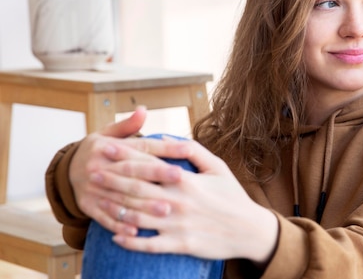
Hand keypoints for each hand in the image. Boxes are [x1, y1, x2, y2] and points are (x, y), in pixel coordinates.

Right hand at [69, 107, 192, 235]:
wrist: (66, 172)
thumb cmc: (98, 150)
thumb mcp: (108, 133)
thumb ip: (128, 125)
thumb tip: (143, 109)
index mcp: (108, 146)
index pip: (141, 147)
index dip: (165, 148)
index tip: (187, 149)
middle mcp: (100, 167)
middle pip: (133, 171)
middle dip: (158, 175)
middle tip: (181, 179)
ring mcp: (93, 188)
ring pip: (122, 197)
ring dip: (143, 205)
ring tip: (166, 210)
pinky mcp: (88, 206)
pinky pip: (105, 217)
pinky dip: (121, 224)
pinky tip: (137, 231)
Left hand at [93, 139, 278, 263]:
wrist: (250, 230)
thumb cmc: (233, 195)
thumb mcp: (218, 166)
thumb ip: (191, 150)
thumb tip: (163, 139)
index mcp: (186, 180)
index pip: (147, 165)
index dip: (123, 156)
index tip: (104, 148)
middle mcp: (178, 202)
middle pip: (135, 190)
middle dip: (110, 180)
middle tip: (90, 173)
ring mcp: (177, 225)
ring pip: (136, 217)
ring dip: (113, 209)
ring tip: (96, 202)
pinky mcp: (180, 245)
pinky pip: (148, 245)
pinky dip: (129, 241)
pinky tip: (115, 236)